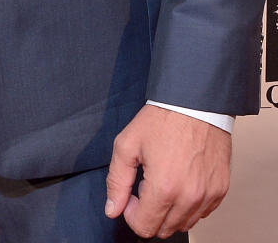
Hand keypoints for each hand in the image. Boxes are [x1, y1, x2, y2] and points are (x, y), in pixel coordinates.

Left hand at [105, 104, 230, 236]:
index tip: (131, 194)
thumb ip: (116, 181)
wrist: (195, 103)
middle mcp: (189, 197)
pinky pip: (201, 213)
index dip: (131, 213)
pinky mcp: (220, 191)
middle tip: (145, 186)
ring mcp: (208, 196)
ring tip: (163, 181)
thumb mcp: (127, 144)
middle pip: (163, 230)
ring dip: (169, 211)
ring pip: (183, 224)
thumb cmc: (162, 119)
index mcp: (164, 187)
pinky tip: (180, 181)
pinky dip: (188, 205)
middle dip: (149, 213)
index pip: (144, 227)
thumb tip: (112, 209)